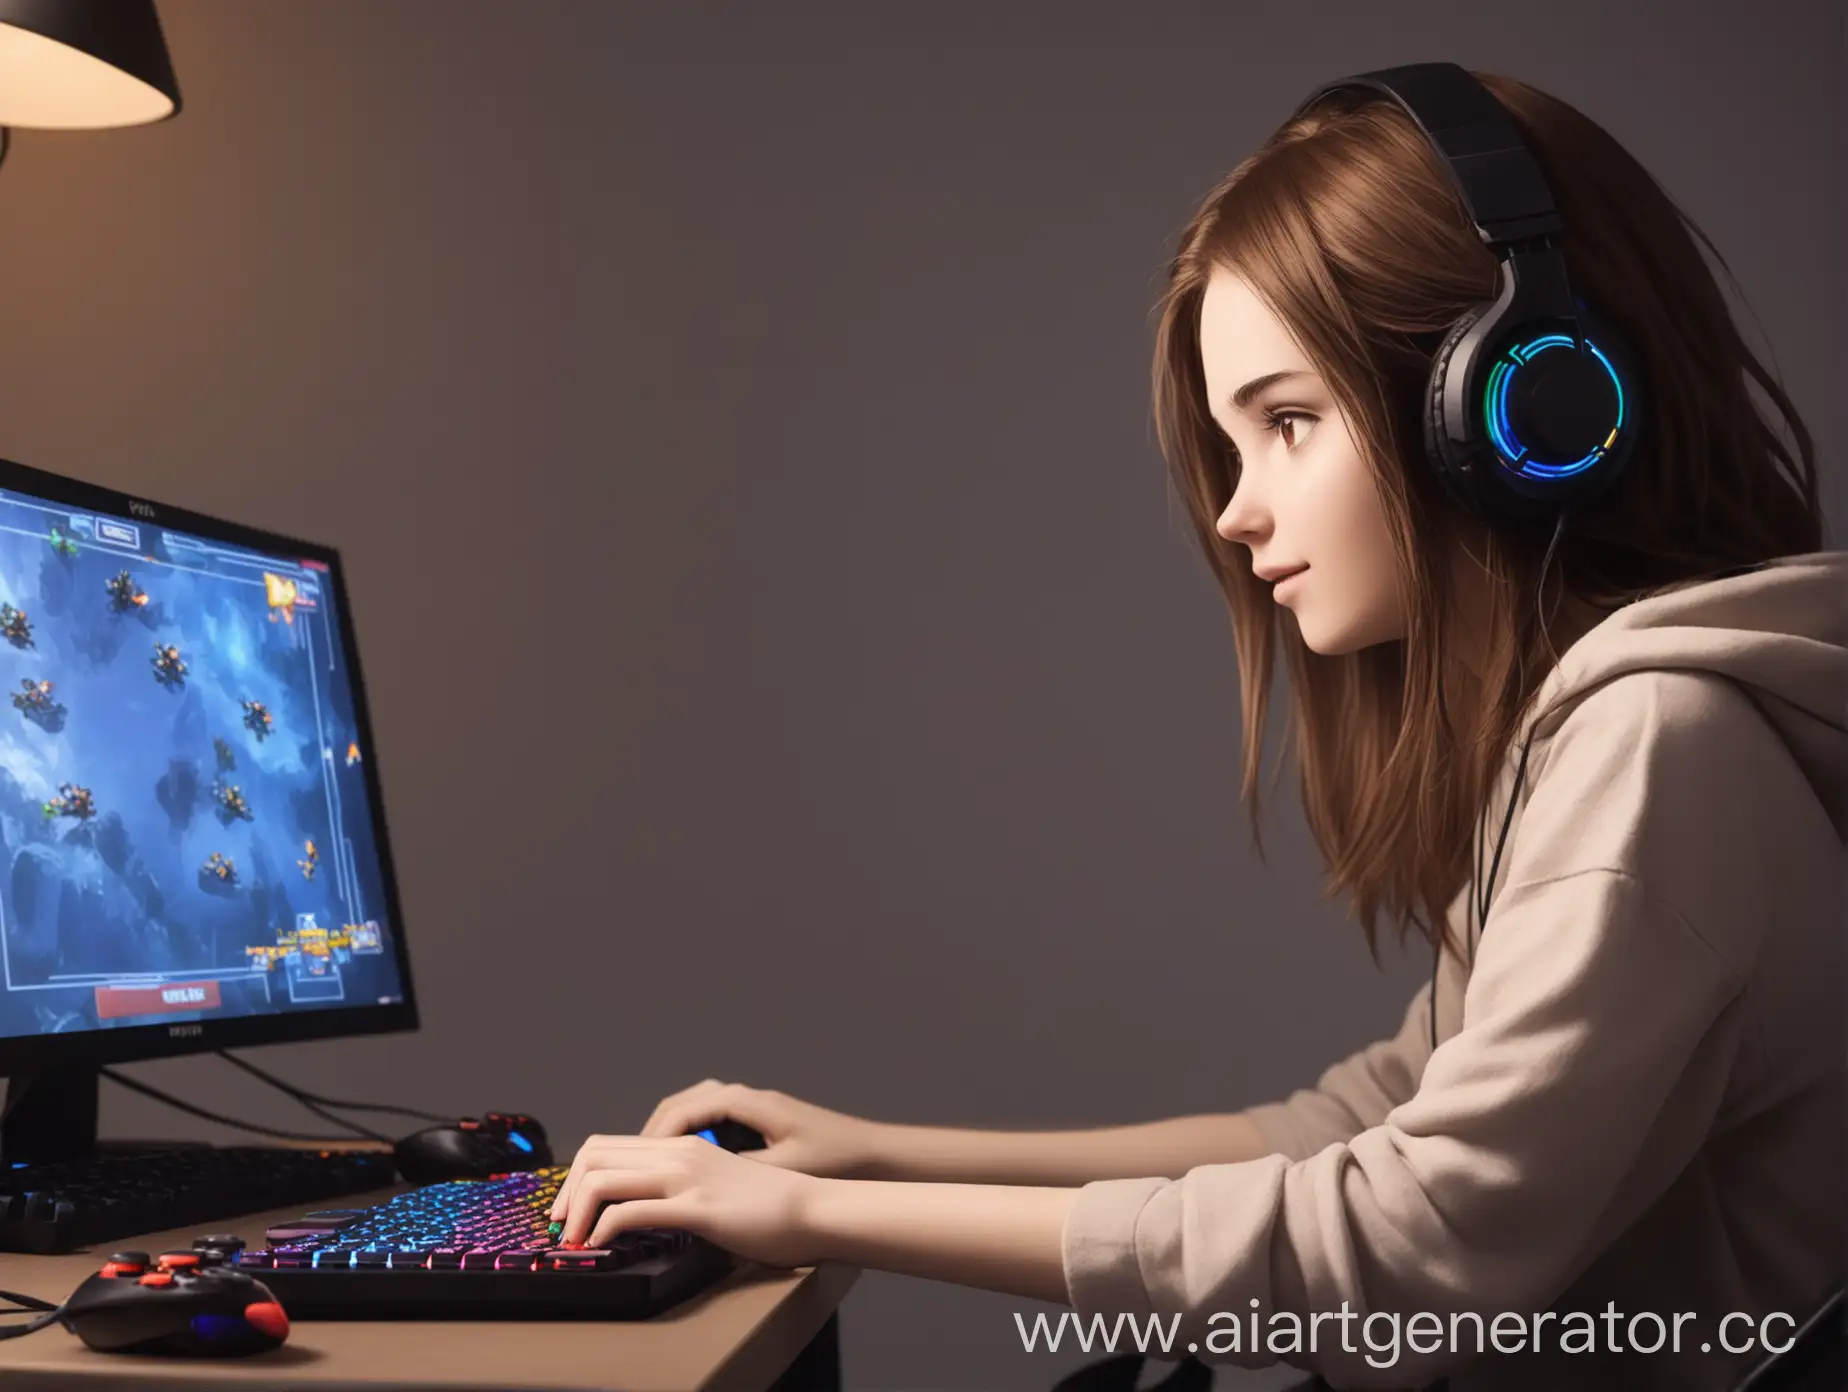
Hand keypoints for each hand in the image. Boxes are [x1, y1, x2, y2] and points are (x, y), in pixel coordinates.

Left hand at [546, 1133, 821, 1267]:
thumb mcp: (720, 1186)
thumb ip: (686, 1190)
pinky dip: (603, 1229)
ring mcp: (687, 1176)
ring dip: (575, 1211)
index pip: (608, 1144)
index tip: (570, 1207)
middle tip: (560, 1225)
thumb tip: (651, 1211)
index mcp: (684, 1146)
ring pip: (604, 1177)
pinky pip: (630, 1211)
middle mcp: (680, 1152)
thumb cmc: (775, 1207)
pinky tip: (600, 1246)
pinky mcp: (696, 1206)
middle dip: (565, 1191)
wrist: (816, 1209)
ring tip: (573, 1238)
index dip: (578, 1174)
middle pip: (595, 1153)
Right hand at [636, 1078, 885, 1179]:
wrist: (870, 1151)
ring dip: (666, 1133)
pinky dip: (686, 1135)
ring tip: (645, 1165)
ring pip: (690, 1109)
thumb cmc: (832, 1157)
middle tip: (625, 1164)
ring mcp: (748, 1104)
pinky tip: (679, 1164)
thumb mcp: (783, 1167)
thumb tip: (695, 1182)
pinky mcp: (754, 1118)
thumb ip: (739, 1170)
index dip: (654, 1138)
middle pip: (679, 1105)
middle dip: (650, 1133)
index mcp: (746, 1101)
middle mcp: (743, 1095)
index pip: (683, 1111)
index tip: (631, 1163)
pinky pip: (706, 1119)